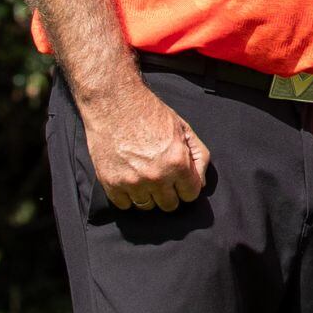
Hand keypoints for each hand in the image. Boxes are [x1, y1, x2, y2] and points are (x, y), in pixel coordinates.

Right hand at [78, 79, 211, 211]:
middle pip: (169, 205)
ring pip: (147, 207)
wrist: (115, 104)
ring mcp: (132, 183)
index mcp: (177, 163)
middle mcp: (156, 177)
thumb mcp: (184, 129)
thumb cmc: (150, 114)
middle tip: (164, 177)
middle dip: (170, 193)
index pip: (190, 195)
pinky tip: (131, 179)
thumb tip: (201, 182)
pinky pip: (125, 205)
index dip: (188, 186)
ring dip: (149, 195)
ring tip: (146, 175)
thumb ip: (198, 156)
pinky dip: (128, 196)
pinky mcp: (111, 185)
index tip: (182, 180)